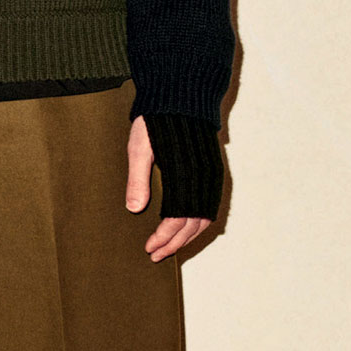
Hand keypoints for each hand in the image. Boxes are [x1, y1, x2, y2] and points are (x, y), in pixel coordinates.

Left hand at [126, 114, 210, 262]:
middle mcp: (204, 177)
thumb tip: (134, 209)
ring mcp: (213, 175)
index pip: (177, 218)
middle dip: (174, 243)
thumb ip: (137, 178)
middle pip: (193, 224)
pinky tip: (185, 229)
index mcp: (185, 174)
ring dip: (187, 237)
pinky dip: (199, 223)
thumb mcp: (139, 146)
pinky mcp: (215, 171)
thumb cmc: (157, 119)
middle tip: (155, 255)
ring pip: (205, 218)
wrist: (182, 95)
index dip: (164, 237)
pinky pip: (211, 206)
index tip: (149, 247)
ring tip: (168, 248)